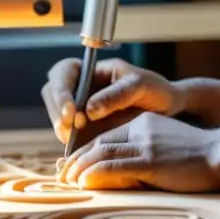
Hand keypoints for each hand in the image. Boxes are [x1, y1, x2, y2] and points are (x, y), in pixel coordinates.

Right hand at [41, 58, 183, 145]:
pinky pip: (70, 132)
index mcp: (93, 69)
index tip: (71, 111)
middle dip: (56, 112)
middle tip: (69, 129)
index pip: (64, 72)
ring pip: (58, 115)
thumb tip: (88, 111)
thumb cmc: (155, 89)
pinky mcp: (86, 126)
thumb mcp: (139, 86)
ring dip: (61, 128)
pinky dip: (71, 141)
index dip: (61, 91)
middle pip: (52, 93)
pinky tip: (80, 149)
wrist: (167, 107)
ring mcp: (81, 106)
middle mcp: (82, 86)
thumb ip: (115, 95)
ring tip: (74, 140)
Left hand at [57, 112, 219, 192]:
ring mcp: (146, 143)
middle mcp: (142, 129)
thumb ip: (146, 155)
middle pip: (99, 143)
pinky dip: (95, 173)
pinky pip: (114, 164)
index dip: (86, 151)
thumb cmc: (200, 156)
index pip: (107, 137)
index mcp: (145, 123)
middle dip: (76, 160)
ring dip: (80, 168)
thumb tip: (123, 174)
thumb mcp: (168, 148)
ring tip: (67, 181)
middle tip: (61, 174)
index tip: (72, 165)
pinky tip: (84, 181)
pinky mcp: (151, 159)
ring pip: (102, 152)